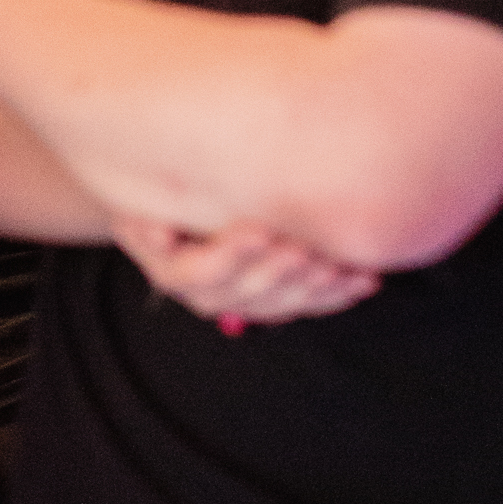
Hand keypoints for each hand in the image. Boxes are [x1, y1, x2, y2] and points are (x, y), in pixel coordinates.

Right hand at [111, 214, 380, 327]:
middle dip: (278, 272)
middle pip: (245, 293)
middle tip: (304, 250)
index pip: (201, 272)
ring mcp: (244, 302)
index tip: (259, 230)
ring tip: (337, 267)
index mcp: (174, 273)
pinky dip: (336, 294)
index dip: (232, 254)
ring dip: (311, 288)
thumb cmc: (157, 198)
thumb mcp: (139, 201)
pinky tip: (363, 280)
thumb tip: (159, 234)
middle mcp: (208, 296)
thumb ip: (145, 218)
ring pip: (279, 305)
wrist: (172, 211)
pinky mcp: (275, 299)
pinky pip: (306, 304)